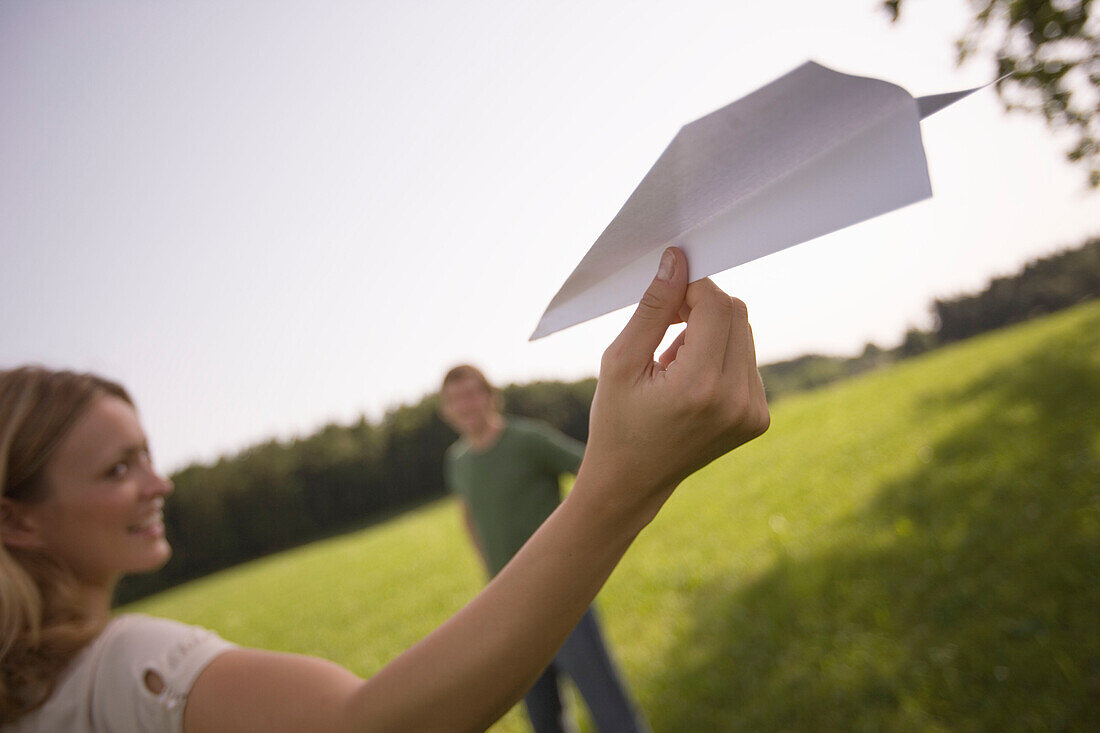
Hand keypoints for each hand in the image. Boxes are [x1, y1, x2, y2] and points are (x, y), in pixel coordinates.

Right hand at [581, 246, 769, 510]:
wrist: (630, 483)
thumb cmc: (616, 420)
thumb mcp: (620, 361)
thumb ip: (653, 308)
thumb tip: (677, 260)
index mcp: (699, 386)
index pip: (716, 304)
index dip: (691, 289)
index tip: (664, 300)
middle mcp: (736, 400)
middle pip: (736, 313)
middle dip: (701, 307)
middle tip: (665, 327)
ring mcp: (753, 412)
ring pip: (744, 333)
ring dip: (710, 332)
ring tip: (673, 364)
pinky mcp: (758, 418)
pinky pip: (747, 360)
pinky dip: (720, 357)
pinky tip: (690, 382)